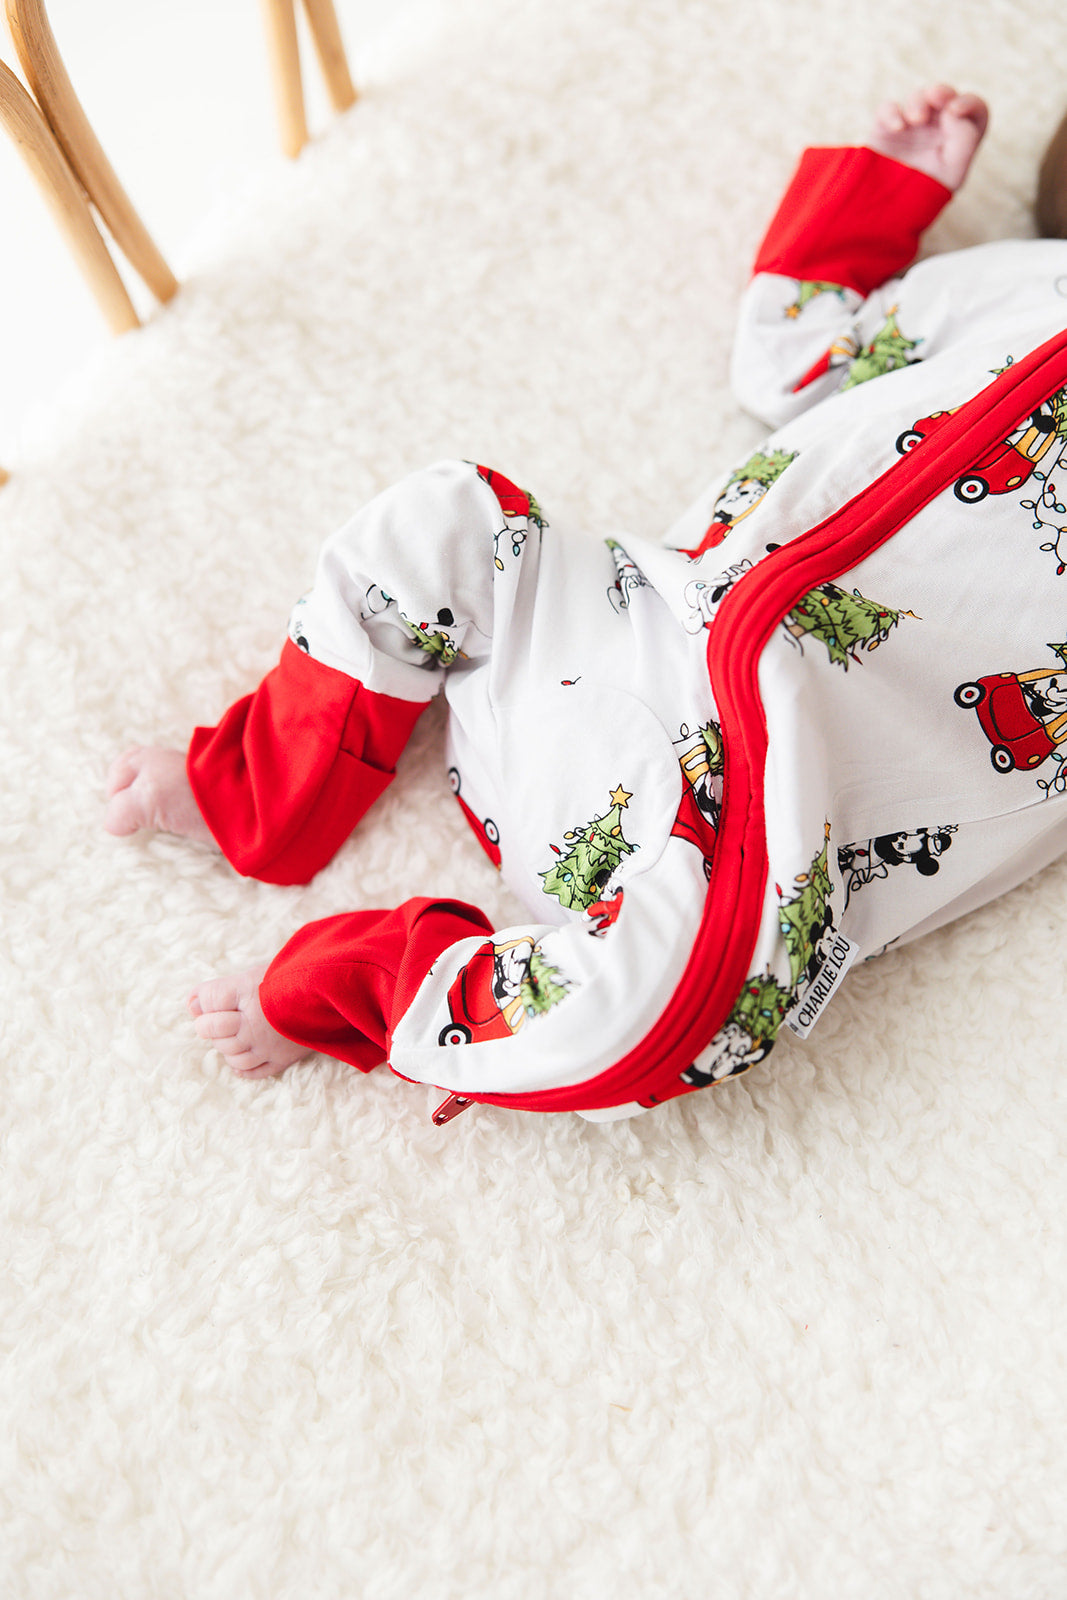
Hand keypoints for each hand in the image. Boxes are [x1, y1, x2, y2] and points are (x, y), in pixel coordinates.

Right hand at [866, 84, 988, 191]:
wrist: (887, 213)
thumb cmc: (924, 195)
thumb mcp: (953, 172)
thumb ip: (964, 139)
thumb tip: (952, 111)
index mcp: (959, 137)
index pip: (974, 109)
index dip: (968, 103)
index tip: (955, 111)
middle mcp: (937, 128)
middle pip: (945, 96)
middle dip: (942, 92)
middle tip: (936, 98)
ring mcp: (911, 127)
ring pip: (918, 98)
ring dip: (918, 102)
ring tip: (915, 120)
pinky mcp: (886, 129)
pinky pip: (888, 109)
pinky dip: (891, 113)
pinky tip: (897, 128)